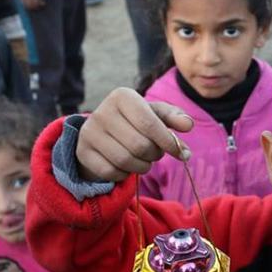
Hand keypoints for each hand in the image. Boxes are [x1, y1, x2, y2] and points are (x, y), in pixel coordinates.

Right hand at [75, 87, 193, 181]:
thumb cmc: (136, 121)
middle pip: (140, 145)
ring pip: (125, 160)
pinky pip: (111, 172)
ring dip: (142, 166)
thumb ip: (174, 118)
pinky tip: (126, 166)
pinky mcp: (82, 152)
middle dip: (155, 154)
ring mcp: (89, 132)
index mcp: (122, 96)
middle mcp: (101, 111)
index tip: (181, 152)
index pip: (149, 124)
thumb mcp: (156, 114)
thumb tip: (188, 125)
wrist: (102, 131)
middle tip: (156, 153)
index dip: (168, 142)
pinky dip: (124, 174)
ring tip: (144, 160)